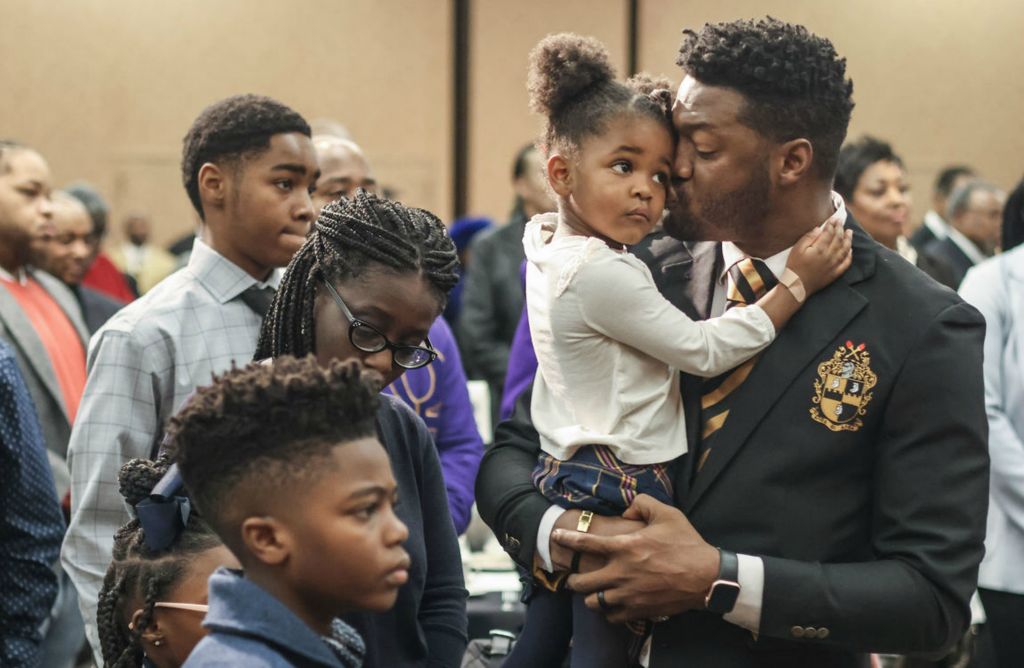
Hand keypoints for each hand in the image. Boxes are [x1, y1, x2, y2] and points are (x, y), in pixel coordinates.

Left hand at [553, 494, 719, 622]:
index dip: (567, 540)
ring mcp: (629, 594)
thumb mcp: (667, 513)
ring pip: (593, 603)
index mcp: (625, 547)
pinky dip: (608, 613)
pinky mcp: (639, 610)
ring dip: (590, 598)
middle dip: (573, 580)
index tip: (556, 538)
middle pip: (582, 582)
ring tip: (592, 593)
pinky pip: (612, 617)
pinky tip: (611, 607)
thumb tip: (626, 508)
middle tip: (574, 577)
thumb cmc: (686, 543)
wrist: (706, 577)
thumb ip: (642, 503)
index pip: (586, 544)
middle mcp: (621, 572)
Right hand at [785, 220, 852, 295]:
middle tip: (840, 222)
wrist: (796, 286)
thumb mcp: (796, 249)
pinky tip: (850, 250)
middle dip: (840, 229)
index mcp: (819, 249)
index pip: (829, 233)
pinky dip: (849, 255)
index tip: (833, 219)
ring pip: (845, 250)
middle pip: (838, 239)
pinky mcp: (835, 273)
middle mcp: (829, 256)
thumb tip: (819, 229)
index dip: (832, 225)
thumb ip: (808, 238)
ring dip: (848, 239)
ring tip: (849, 232)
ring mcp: (833, 265)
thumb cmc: (794, 266)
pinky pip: (846, 263)